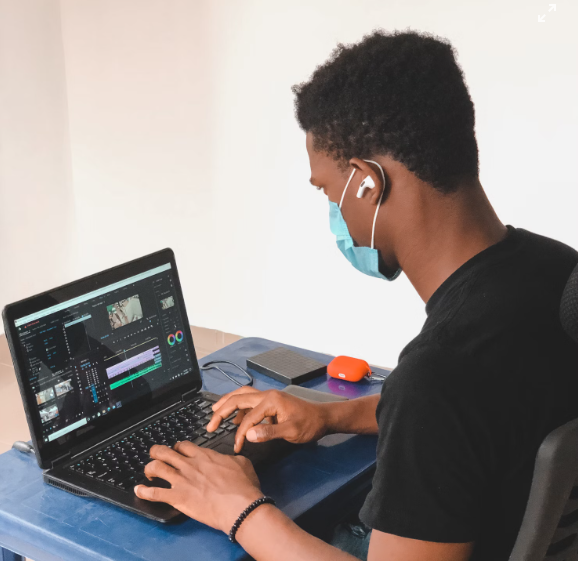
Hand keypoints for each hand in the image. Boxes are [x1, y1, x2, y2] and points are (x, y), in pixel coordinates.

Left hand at [134, 442, 263, 532]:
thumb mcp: (242, 463)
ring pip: (156, 467)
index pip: (183, 445)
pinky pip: (154, 493)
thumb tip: (230, 459)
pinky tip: (139, 491)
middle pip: (165, 451)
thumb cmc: (243, 487)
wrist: (239, 505)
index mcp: (204, 456)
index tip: (177, 451)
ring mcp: (181, 480)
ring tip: (148, 473)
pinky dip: (143, 492)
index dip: (177, 447)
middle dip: (157, 452)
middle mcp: (190, 465)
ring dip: (149, 468)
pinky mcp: (177, 497)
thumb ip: (232, 458)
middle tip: (156, 456)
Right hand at [207, 387, 328, 452]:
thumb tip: (248, 435)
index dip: (239, 433)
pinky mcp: (270, 402)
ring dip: (227, 404)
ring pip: (242, 396)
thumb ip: (269, 433)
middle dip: (221, 411)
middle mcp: (267, 395)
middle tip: (210, 425)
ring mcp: (268, 397)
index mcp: (270, 400)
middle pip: (238, 398)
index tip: (237, 447)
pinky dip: (238, 407)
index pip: (247, 418)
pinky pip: (249, 401)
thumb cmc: (310, 424)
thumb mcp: (291, 431)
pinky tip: (235, 418)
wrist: (323, 418)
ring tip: (215, 413)